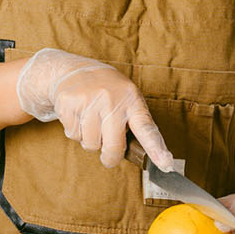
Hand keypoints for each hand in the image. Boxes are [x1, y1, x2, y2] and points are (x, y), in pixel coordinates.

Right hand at [15, 48, 175, 170]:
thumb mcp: (126, 98)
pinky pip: (73, 135)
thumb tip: (141, 155)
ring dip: (89, 140)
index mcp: (132, 100)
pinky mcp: (69, 103)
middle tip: (108, 156)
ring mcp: (89, 100)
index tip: (165, 164)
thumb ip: (134, 122)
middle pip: (114, 146)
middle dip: (110, 157)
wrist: (74, 69)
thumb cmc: (107, 90)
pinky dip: (74, 132)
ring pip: (90, 144)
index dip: (156, 149)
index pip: (146, 128)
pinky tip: (78, 116)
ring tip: (90, 122)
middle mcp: (111, 99)